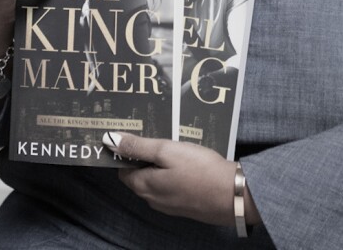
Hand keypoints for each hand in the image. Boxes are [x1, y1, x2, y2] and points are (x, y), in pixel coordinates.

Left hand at [106, 132, 251, 226]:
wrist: (233, 195)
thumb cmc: (200, 170)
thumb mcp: (167, 151)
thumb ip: (139, 146)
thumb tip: (110, 140)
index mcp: (144, 185)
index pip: (123, 169)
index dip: (128, 153)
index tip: (139, 136)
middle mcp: (152, 199)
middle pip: (139, 176)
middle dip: (145, 159)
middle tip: (160, 139)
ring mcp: (169, 205)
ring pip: (156, 183)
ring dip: (161, 167)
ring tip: (175, 149)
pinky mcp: (185, 206)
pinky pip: (171, 188)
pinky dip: (174, 176)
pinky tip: (188, 165)